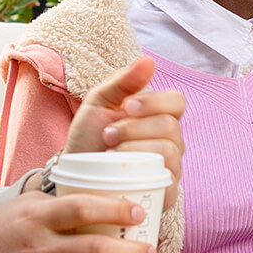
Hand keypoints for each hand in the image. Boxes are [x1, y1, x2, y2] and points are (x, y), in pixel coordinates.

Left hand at [63, 56, 184, 207]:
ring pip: (170, 150)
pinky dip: (143, 173)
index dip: (154, 102)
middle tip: (108, 135)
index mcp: (157, 116)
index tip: (127, 106)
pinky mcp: (166, 192)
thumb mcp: (98, 104)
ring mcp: (170, 167)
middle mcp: (170, 140)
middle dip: (134, 128)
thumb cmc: (88, 139)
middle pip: (170, 126)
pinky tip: (122, 174)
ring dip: (135, 149)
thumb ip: (123, 81)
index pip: (177, 101)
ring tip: (110, 155)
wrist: (75, 177)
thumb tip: (150, 60)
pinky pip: (168, 179)